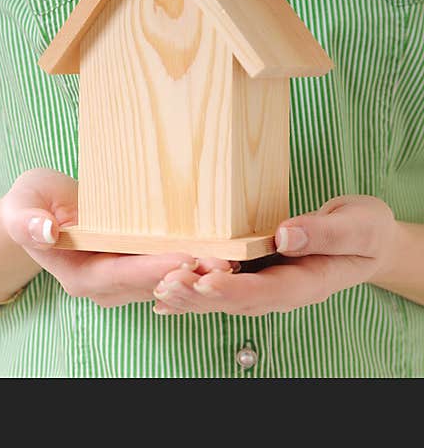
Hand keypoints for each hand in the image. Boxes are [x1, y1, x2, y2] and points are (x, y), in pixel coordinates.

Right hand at [0, 169, 236, 307]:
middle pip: (153, 283)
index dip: (152, 268)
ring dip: (201, 269)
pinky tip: (226, 248)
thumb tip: (45, 231)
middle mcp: (106, 285)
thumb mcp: (21, 205)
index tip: (185, 257)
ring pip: (169, 279)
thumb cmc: (29, 205)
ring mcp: (126, 278)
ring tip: (235, 254)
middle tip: (226, 260)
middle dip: (190, 273)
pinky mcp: (141, 264)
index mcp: (80, 276)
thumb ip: (27, 221)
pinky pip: (172, 266)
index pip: (120, 276)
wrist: (40, 209)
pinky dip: (197, 259)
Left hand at [150, 195, 400, 315]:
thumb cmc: (364, 230)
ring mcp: (265, 285)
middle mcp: (282, 290)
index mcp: (309, 282)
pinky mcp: (253, 275)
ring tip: (160, 288)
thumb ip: (326, 232)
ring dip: (190, 296)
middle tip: (168, 283)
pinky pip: (219, 288)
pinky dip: (191, 292)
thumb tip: (286, 235)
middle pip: (237, 300)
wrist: (365, 238)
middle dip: (200, 295)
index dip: (236, 289)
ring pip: (223, 299)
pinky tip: (163, 294)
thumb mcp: (358, 225)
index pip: (269, 291)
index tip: (207, 282)